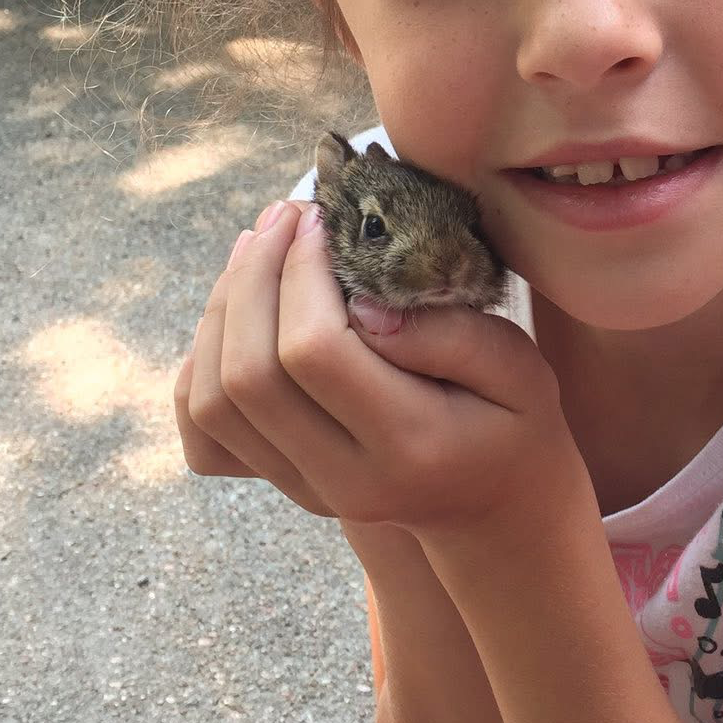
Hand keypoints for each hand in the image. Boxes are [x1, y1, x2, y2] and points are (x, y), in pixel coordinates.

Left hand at [175, 199, 587, 541]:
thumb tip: (361, 305)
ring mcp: (303, 487)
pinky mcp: (280, 481)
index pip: (315, 353)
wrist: (496, 504)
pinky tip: (240, 309)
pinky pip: (204, 428)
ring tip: (259, 246)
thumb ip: (452, 334)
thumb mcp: (519, 368)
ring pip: (212, 400)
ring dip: (222, 309)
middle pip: (249, 375)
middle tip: (284, 217)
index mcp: (409, 445)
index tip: (322, 221)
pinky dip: (203, 360)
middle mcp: (343, 478)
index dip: (300, 274)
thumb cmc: (513, 418)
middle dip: (252, 277)